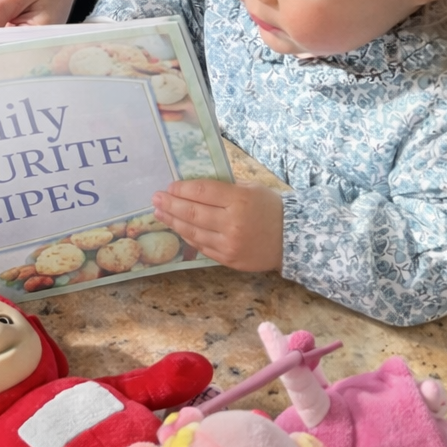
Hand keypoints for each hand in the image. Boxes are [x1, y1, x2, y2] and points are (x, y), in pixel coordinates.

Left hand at [152, 179, 283, 273]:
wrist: (291, 239)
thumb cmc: (270, 207)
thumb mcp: (250, 188)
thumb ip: (224, 187)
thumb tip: (194, 186)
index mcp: (238, 200)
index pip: (202, 191)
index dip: (182, 189)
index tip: (169, 186)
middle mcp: (232, 223)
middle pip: (192, 213)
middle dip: (170, 205)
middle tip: (155, 199)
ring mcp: (229, 244)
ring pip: (193, 232)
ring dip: (173, 222)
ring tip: (159, 213)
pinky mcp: (229, 260)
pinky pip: (202, 247)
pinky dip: (188, 237)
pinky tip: (178, 228)